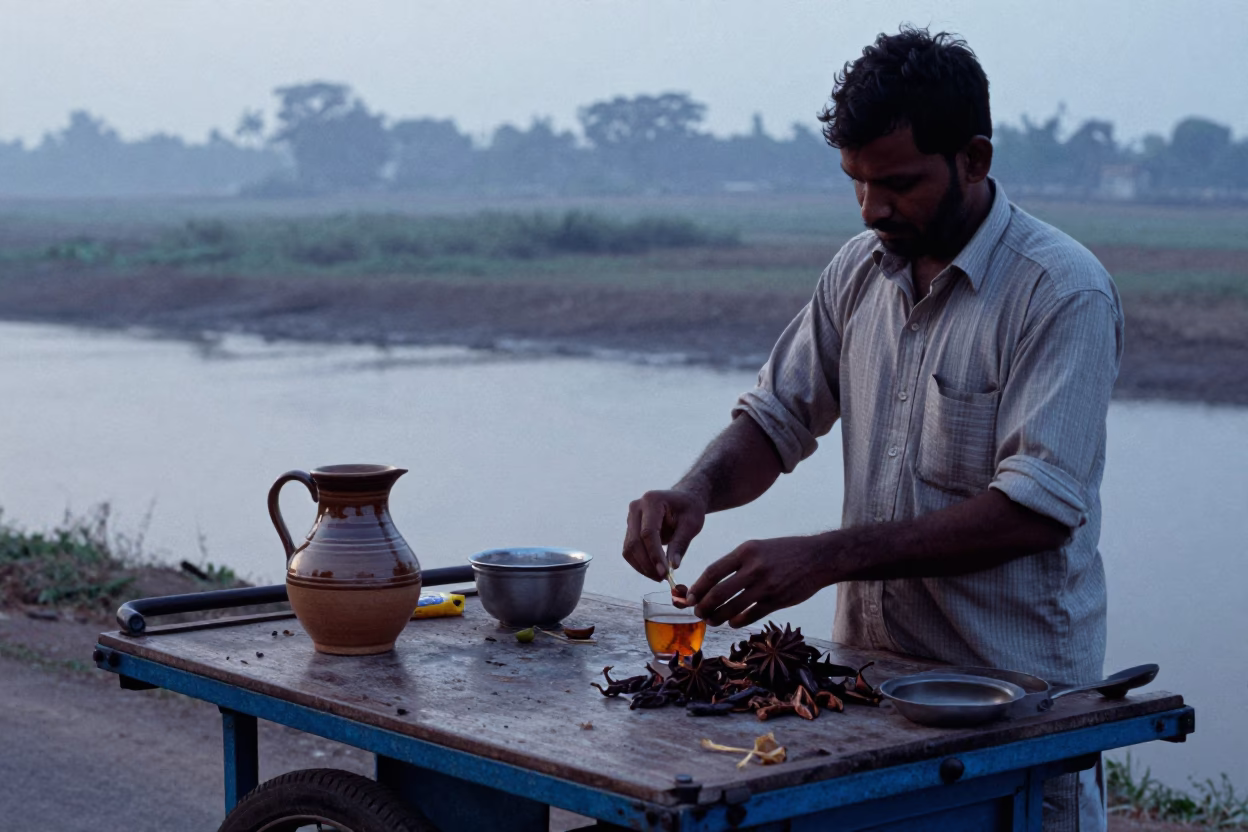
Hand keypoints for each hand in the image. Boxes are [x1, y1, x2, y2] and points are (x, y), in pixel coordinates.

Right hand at [622, 489, 706, 580]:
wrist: (683, 499)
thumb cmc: (689, 509)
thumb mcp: (691, 524)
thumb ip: (681, 544)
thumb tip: (673, 566)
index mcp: (652, 500)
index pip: (648, 532)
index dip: (655, 555)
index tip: (665, 573)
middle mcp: (636, 507)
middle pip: (635, 542)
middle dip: (647, 564)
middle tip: (663, 578)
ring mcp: (630, 518)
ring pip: (629, 549)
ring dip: (642, 567)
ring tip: (660, 576)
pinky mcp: (630, 529)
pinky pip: (630, 550)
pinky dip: (640, 563)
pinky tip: (654, 570)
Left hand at [686, 535, 834, 627]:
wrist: (818, 558)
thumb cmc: (784, 552)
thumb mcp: (757, 547)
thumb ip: (736, 563)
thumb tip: (711, 582)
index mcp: (746, 551)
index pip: (713, 572)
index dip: (698, 587)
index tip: (689, 597)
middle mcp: (754, 568)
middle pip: (718, 593)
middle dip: (703, 606)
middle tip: (697, 613)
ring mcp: (766, 586)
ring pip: (732, 608)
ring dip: (717, 617)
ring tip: (711, 620)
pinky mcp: (777, 600)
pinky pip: (750, 615)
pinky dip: (737, 621)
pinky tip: (732, 622)